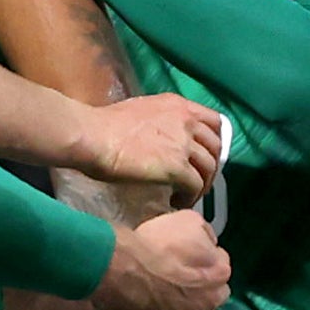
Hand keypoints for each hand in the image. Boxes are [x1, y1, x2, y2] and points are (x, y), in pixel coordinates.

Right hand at [76, 91, 227, 195]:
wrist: (93, 136)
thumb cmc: (104, 125)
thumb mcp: (141, 111)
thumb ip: (160, 121)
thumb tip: (162, 136)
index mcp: (178, 105)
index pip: (214, 121)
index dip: (214, 141)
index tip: (205, 155)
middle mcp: (187, 121)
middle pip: (215, 147)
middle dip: (211, 166)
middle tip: (199, 180)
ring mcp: (184, 143)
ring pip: (209, 168)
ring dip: (202, 185)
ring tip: (188, 196)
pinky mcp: (177, 167)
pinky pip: (195, 186)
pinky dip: (190, 197)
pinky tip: (177, 203)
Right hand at [94, 209, 229, 309]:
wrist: (127, 268)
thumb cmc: (154, 242)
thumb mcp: (186, 220)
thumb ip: (204, 231)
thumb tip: (211, 240)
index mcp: (219, 270)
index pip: (221, 266)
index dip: (205, 263)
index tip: (191, 263)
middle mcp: (214, 296)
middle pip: (219, 294)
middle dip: (207, 290)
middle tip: (186, 287)